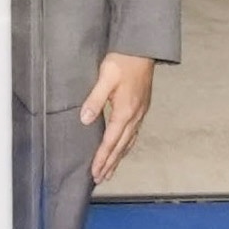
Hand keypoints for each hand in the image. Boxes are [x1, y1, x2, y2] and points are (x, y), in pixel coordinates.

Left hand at [78, 51, 156, 186]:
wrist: (143, 49)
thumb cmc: (123, 61)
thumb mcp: (105, 77)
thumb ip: (95, 99)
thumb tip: (85, 120)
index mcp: (125, 111)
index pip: (111, 141)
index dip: (102, 158)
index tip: (94, 172)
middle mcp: (135, 116)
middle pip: (121, 147)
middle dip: (110, 164)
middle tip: (100, 179)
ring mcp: (140, 113)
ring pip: (129, 142)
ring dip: (118, 158)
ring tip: (110, 171)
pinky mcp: (142, 108)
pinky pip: (134, 134)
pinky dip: (126, 146)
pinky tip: (123, 149)